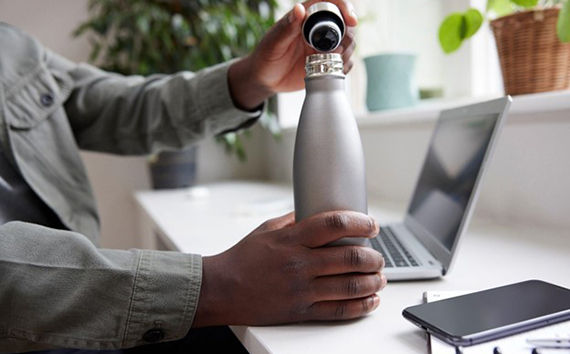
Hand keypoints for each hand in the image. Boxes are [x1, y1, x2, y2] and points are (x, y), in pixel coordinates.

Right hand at [192, 211, 386, 326]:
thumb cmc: (243, 257)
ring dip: (373, 280)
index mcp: (292, 238)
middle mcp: (299, 263)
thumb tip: (319, 212)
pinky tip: (371, 299)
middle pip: (350, 257)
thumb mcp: (267, 229)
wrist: (221, 289)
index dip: (360, 223)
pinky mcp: (301, 312)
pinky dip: (361, 306)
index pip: (334, 224)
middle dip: (373, 256)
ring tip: (380, 276)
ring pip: (350, 285)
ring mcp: (301, 290)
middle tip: (378, 256)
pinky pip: (339, 310)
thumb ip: (295, 220)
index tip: (372, 225)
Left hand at [228, 0, 357, 109]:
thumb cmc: (265, 57)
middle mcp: (317, 29)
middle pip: (344, 24)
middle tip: (338, 50)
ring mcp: (323, 46)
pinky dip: (343, 66)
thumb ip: (287, 27)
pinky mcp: (326, 63)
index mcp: (305, 17)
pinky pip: (343, 62)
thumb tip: (299, 9)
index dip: (345, 8)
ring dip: (347, 52)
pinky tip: (332, 70)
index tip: (351, 20)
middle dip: (348, 36)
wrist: (264, 79)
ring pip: (347, 43)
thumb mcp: (273, 42)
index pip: (331, 4)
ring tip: (332, 61)